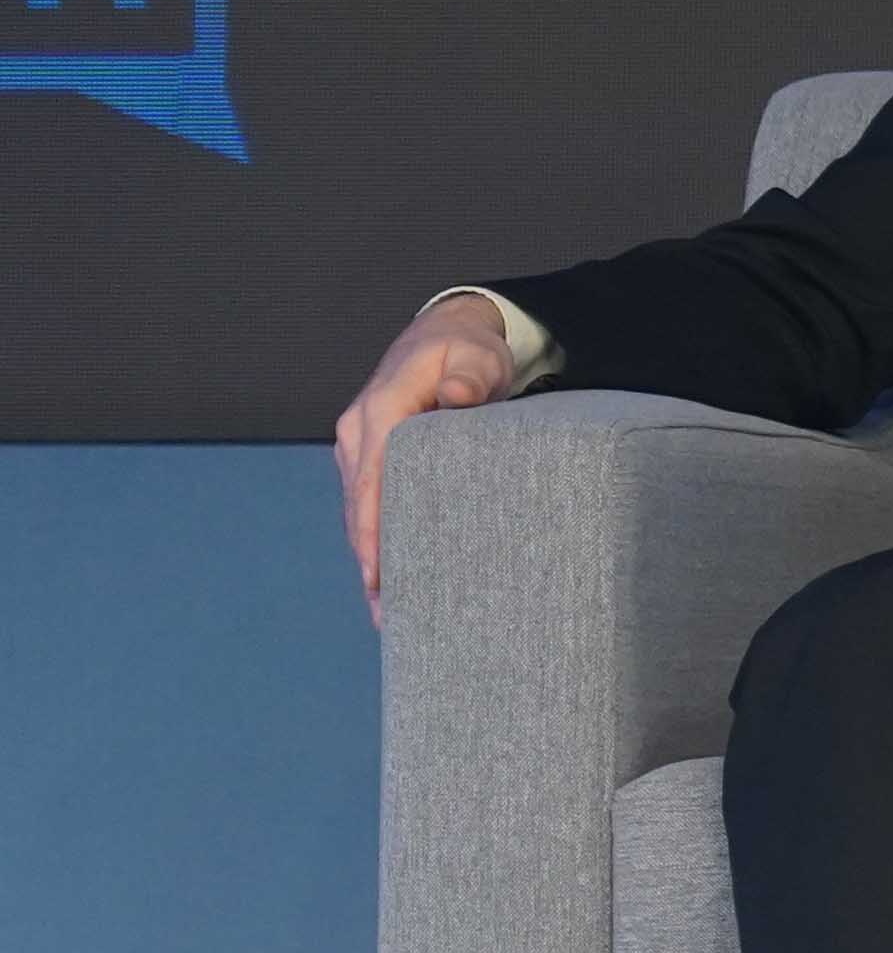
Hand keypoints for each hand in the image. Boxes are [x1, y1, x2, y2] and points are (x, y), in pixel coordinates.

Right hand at [335, 294, 523, 600]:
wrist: (446, 335)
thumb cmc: (465, 349)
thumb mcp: (475, 355)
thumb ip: (470, 375)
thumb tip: (459, 397)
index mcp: (381, 409)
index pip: (373, 478)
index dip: (374, 529)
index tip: (378, 574)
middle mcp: (359, 432)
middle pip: (360, 507)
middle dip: (369, 561)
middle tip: (388, 616)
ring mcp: (358, 447)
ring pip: (360, 512)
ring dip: (370, 559)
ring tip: (388, 615)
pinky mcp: (368, 459)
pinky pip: (369, 505)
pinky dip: (376, 541)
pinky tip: (389, 580)